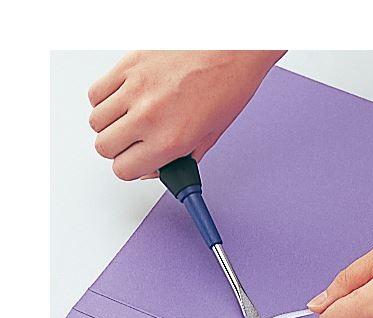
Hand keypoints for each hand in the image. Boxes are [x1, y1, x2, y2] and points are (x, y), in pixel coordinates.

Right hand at [88, 50, 283, 179]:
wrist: (233, 48)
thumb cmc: (228, 87)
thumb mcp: (210, 136)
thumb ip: (179, 158)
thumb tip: (156, 169)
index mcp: (170, 140)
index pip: (124, 169)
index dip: (129, 168)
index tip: (136, 162)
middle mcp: (149, 116)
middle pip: (104, 147)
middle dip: (118, 149)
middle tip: (134, 142)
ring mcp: (135, 88)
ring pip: (96, 121)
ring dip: (111, 125)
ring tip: (131, 119)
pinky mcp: (129, 64)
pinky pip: (97, 92)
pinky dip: (105, 100)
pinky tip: (125, 100)